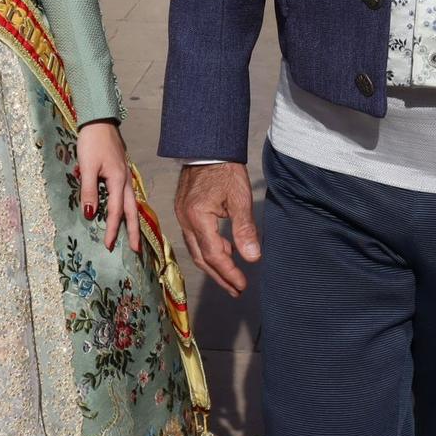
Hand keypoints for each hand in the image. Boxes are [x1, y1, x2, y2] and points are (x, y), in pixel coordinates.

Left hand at [76, 121, 139, 253]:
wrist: (99, 121)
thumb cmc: (92, 142)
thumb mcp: (87, 167)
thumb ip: (89, 191)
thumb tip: (89, 214)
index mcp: (118, 180)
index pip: (115, 211)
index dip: (111, 229)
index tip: (108, 246)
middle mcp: (126, 180)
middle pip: (132, 211)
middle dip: (133, 231)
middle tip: (135, 250)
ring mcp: (125, 176)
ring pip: (132, 204)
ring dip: (133, 221)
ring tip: (134, 236)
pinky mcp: (121, 172)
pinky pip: (128, 195)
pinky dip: (129, 208)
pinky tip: (126, 212)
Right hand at [174, 162, 259, 296]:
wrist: (207, 146)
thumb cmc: (225, 169)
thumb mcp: (240, 198)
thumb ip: (245, 229)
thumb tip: (253, 258)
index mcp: (197, 218)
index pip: (214, 255)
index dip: (228, 273)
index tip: (242, 285)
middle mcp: (185, 221)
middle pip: (202, 258)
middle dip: (219, 276)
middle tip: (236, 289)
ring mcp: (182, 216)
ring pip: (196, 250)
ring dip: (214, 265)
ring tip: (231, 276)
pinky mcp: (184, 211)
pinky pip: (195, 238)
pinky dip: (210, 249)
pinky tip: (224, 251)